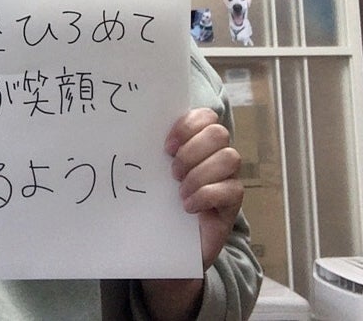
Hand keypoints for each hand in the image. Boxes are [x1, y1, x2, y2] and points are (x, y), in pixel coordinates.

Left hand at [165, 107, 243, 269]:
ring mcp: (228, 179)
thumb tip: (130, 130)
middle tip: (172, 171)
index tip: (167, 146)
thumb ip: (151, 151)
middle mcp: (216, 156)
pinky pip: (232, 189)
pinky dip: (206, 195)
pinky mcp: (232, 205)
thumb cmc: (158, 203)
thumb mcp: (153, 174)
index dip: (188, 125)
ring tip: (180, 191)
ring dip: (200, 173)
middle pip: (219, 133)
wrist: (167, 247)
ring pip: (229, 158)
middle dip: (192, 150)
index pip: (206, 116)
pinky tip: (188, 206)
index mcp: (197, 142)